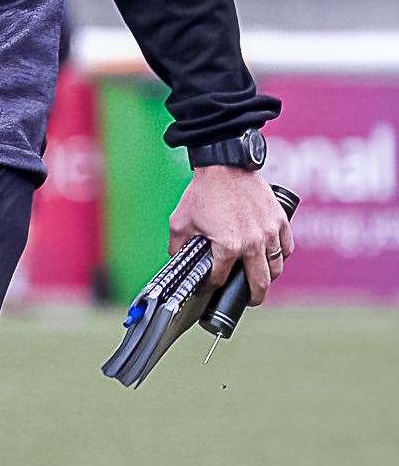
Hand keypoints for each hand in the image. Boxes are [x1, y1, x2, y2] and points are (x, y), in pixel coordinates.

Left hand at [169, 166, 292, 305]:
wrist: (224, 166)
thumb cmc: (202, 192)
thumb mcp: (180, 222)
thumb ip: (178, 246)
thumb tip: (178, 262)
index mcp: (228, 246)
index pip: (222, 279)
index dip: (214, 286)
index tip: (211, 287)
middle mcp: (253, 243)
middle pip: (260, 284)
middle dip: (253, 296)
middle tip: (248, 299)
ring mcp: (270, 233)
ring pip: (276, 268)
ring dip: (268, 277)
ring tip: (258, 279)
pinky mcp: (280, 221)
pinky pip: (287, 248)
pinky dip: (281, 257)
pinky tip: (271, 258)